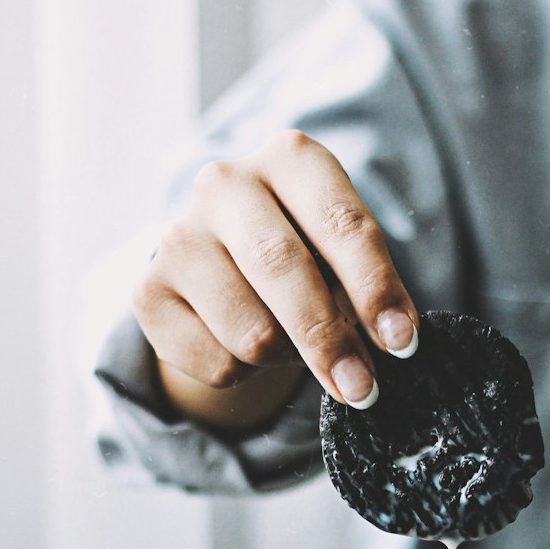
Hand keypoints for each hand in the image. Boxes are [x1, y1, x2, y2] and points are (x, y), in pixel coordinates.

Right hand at [132, 130, 418, 420]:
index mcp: (290, 159)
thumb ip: (365, 292)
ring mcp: (177, 236)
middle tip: (363, 389)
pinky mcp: (148, 293)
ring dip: (287, 358)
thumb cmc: (309, 258)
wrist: (228, 268)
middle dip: (330, 339)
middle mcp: (224, 183)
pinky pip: (216, 362)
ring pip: (252, 330)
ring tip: (293, 344)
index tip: (402, 343)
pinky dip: (245, 374)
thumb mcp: (345, 259)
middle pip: (283, 270)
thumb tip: (386, 347)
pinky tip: (243, 345)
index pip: (341, 223)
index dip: (375, 288)